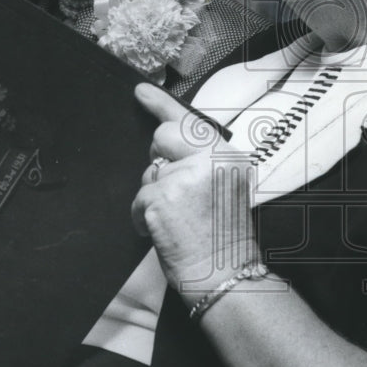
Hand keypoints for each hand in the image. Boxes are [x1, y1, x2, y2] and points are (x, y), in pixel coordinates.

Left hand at [131, 83, 259, 300]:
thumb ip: (199, 161)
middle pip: (162, 137)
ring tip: (178, 220)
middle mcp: (209, 161)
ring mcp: (184, 178)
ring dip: (154, 198)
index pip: (191, 121)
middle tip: (174, 191)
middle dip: (159, 161)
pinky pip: (138, 200)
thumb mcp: (223, 188)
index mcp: (228, 156)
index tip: (140, 91)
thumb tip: (163, 140)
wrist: (224, 275)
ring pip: (148, 174)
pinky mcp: (161, 198)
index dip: (161, 104)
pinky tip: (165, 231)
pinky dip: (143, 218)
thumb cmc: (221, 237)